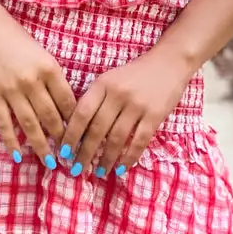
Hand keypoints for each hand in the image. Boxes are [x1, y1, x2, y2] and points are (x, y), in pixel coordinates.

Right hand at [0, 12, 77, 168]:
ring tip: (50, 162)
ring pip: (30, 124)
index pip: (67, 102)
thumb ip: (55, 81)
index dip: (75, 122)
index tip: (82, 137)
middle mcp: (32, 80)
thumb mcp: (45, 56)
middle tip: (70, 156)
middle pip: (51, 116)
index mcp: (49, 68)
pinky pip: (4, 123)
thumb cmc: (20, 42)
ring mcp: (11, 89)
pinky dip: (11, 141)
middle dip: (61, 138)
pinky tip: (18, 156)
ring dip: (41, 146)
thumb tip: (67, 112)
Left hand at [58, 48, 192, 175]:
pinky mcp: (155, 115)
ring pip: (116, 138)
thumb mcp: (110, 79)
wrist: (169, 61)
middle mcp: (118, 94)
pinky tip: (121, 168)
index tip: (63, 153)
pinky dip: (128, 157)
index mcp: (103, 84)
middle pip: (97, 129)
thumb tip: (78, 131)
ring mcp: (137, 105)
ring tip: (99, 172)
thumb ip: (96, 99)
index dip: (71, 135)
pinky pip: (139, 141)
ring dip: (105, 159)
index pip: (82, 113)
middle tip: (77, 170)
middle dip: (85, 153)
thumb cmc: (135, 73)